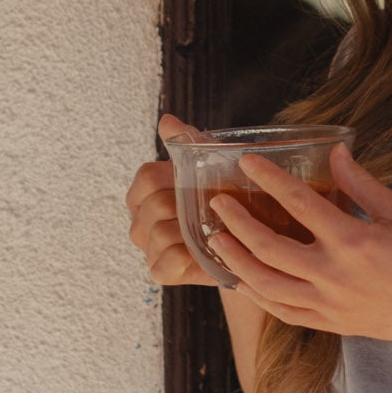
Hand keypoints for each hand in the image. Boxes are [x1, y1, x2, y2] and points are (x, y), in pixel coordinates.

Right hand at [125, 113, 222, 288]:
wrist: (251, 238)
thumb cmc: (228, 197)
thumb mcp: (213, 165)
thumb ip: (188, 144)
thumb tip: (167, 121)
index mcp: (145, 190)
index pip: (147, 177)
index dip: (175, 178)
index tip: (202, 181)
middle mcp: (140, 220)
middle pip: (155, 206)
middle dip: (188, 206)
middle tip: (217, 208)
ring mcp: (148, 247)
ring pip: (161, 234)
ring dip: (192, 232)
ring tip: (214, 230)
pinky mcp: (160, 271)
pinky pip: (164, 263)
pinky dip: (187, 258)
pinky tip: (206, 251)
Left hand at [204, 142, 391, 345]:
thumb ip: (362, 184)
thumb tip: (336, 152)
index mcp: (354, 241)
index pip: (299, 203)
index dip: (269, 179)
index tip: (247, 163)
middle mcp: (334, 275)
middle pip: (269, 247)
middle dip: (237, 223)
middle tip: (218, 203)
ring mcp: (329, 304)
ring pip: (267, 284)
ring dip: (236, 261)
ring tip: (217, 241)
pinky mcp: (330, 324)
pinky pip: (282, 312)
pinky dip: (257, 296)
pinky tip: (241, 280)